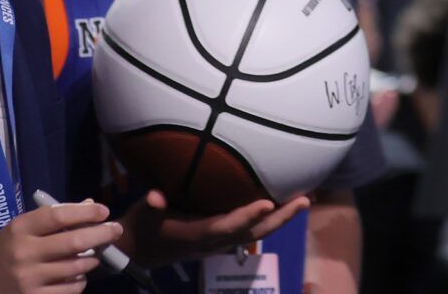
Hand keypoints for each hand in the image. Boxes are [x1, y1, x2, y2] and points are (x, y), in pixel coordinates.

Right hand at [0, 200, 119, 293]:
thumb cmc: (8, 249)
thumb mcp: (22, 228)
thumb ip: (53, 217)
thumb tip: (91, 206)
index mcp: (20, 229)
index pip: (58, 216)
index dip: (85, 213)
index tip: (103, 211)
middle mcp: (24, 253)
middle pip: (74, 242)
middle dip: (101, 234)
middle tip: (116, 230)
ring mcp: (30, 279)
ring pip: (77, 267)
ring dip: (91, 260)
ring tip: (92, 255)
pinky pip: (71, 288)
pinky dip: (80, 280)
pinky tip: (76, 275)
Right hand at [119, 189, 310, 268]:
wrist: (142, 250)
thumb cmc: (143, 227)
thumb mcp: (144, 215)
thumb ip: (152, 205)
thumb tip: (155, 196)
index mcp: (198, 235)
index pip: (227, 227)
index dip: (247, 217)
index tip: (267, 203)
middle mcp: (215, 241)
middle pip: (254, 232)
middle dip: (280, 218)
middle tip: (304, 200)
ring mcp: (222, 241)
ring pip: (257, 232)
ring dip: (282, 218)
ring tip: (305, 199)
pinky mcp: (224, 237)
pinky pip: (252, 229)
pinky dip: (271, 218)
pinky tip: (285, 202)